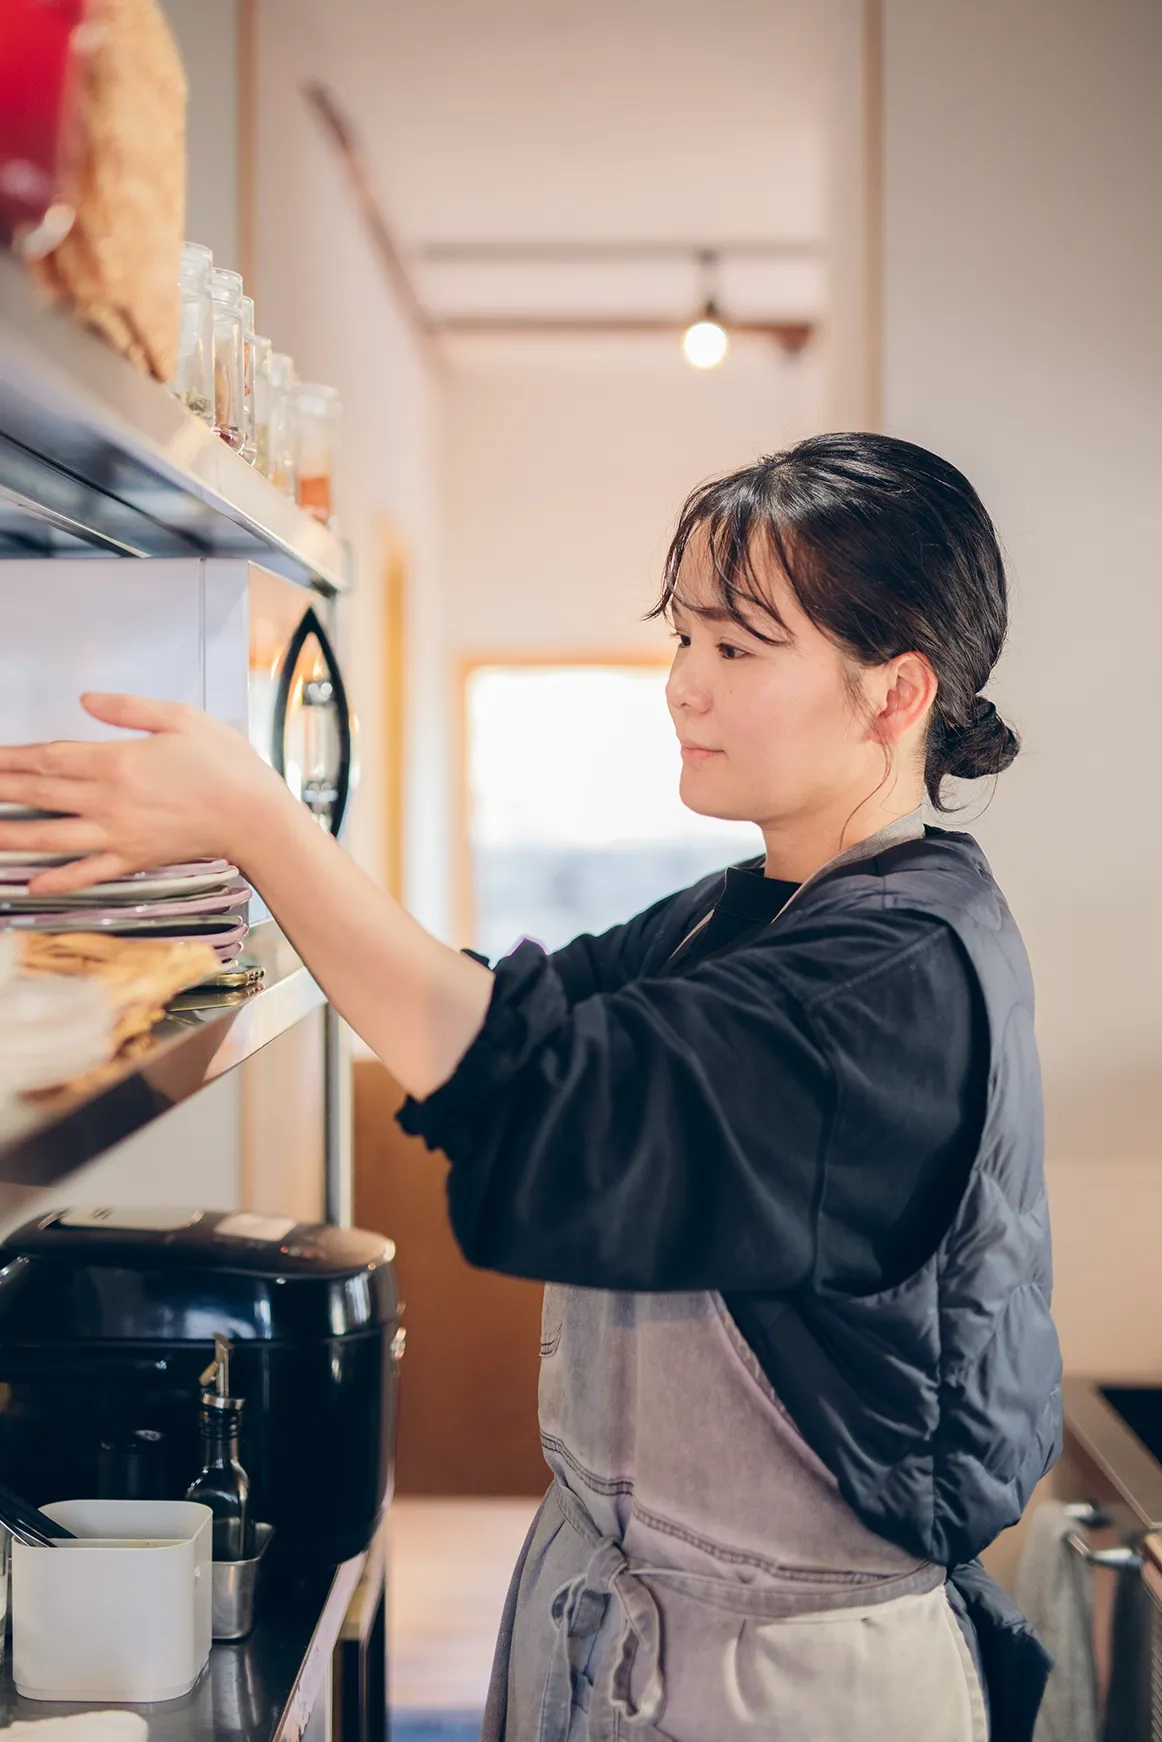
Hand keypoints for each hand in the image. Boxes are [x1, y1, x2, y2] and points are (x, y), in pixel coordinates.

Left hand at [0, 693, 296, 893]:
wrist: (255, 816)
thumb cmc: (225, 763)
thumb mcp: (181, 717)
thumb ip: (128, 709)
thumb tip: (86, 700)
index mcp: (117, 762)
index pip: (49, 757)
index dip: (11, 757)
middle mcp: (109, 801)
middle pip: (40, 794)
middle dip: (1, 789)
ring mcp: (119, 834)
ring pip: (51, 836)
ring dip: (11, 835)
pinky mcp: (133, 858)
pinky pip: (88, 872)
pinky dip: (58, 880)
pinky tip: (32, 883)